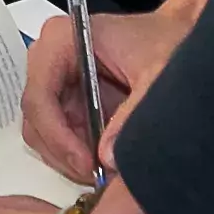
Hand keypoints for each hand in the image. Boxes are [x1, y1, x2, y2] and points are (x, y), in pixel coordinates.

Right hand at [22, 0, 208, 180]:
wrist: (177, 36)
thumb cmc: (167, 41)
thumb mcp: (158, 73)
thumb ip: (134, 112)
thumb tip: (106, 157)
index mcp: (62, 39)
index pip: (39, 96)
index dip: (57, 136)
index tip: (86, 163)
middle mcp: (50, 58)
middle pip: (36, 119)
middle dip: (64, 153)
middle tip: (98, 176)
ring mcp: (56, 81)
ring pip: (44, 134)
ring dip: (69, 158)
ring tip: (105, 172)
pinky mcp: (66, 100)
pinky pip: (59, 136)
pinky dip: (77, 155)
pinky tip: (104, 162)